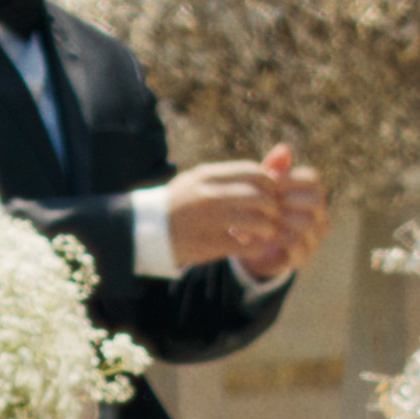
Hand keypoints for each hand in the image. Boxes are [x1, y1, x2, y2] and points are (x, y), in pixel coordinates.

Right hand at [165, 143, 328, 277]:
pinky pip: (246, 246)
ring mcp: (210, 221)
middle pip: (261, 197)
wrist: (146, 229)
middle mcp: (210, 195)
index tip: (270, 192)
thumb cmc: (179, 203)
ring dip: (267, 229)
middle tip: (270, 216)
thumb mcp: (199, 179)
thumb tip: (266, 171)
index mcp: (209, 175)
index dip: (270, 183)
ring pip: (258, 222)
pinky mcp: (209, 245)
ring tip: (264, 233)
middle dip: (272, 208)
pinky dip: (256, 247)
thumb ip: (230, 175)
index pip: (255, 172)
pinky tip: (253, 246)